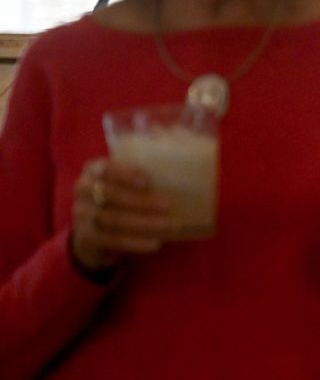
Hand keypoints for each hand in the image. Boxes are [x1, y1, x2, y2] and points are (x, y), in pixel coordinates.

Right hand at [71, 158, 173, 272]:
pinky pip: (112, 240)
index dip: (125, 174)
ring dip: (143, 222)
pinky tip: (155, 242)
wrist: (95, 230)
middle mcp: (82, 190)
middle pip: (109, 195)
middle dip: (141, 201)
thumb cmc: (121, 194)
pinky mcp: (86, 237)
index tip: (147, 180)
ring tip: (168, 224)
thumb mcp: (127, 177)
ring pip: (112, 219)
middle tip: (168, 205)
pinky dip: (135, 242)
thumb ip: (146, 162)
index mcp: (92, 170)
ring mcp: (82, 214)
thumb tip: (178, 136)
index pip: (104, 169)